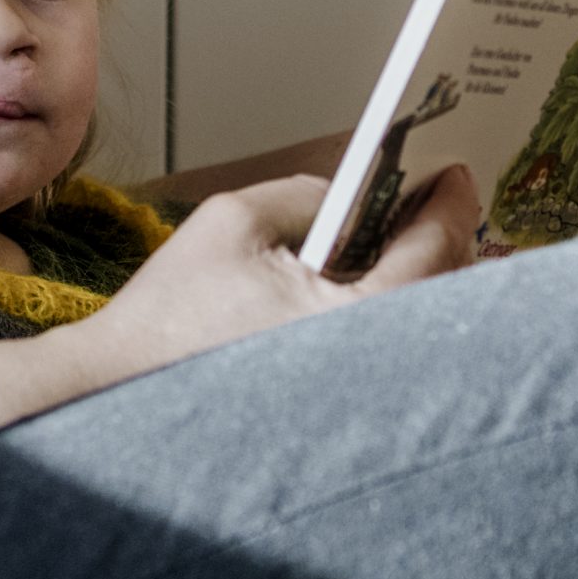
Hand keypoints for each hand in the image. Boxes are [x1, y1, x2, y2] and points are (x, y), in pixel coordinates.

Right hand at [78, 166, 479, 376]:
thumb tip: (350, 195)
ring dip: (414, 276)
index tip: (456, 171)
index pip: (434, 250)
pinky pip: (378, 350)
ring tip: (402, 234)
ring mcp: (355, 392)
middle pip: (440, 291)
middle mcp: (370, 365)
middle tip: (437, 196)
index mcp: (358, 317)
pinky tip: (361, 284)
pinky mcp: (331, 407)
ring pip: (412, 325)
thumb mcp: (236, 219)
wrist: (121, 389)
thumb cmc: (173, 313)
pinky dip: (382, 310)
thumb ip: (306, 194)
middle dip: (442, 237)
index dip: (451, 202)